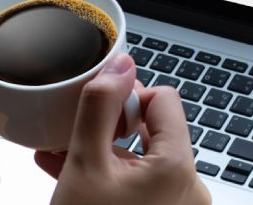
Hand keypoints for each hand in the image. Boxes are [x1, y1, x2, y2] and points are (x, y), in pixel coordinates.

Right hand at [34, 54, 208, 204]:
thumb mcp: (84, 164)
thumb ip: (100, 107)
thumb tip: (119, 64)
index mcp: (177, 168)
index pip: (164, 99)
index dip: (127, 97)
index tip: (98, 113)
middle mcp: (189, 188)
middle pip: (153, 129)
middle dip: (109, 127)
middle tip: (74, 135)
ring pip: (142, 158)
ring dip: (103, 151)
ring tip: (63, 156)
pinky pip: (141, 184)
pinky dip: (111, 176)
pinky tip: (74, 177)